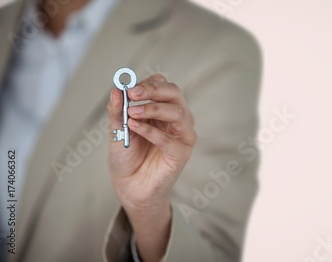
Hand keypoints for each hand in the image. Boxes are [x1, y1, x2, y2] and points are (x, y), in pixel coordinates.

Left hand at [107, 74, 195, 260]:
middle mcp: (177, 119)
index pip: (163, 86)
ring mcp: (182, 136)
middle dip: (153, 90)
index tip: (129, 88)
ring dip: (153, 109)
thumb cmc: (127, 156)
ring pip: (177, 112)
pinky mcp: (181, 154)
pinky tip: (135, 128)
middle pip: (174, 93)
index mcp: (163, 109)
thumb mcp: (118, 129)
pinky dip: (152, 131)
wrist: (130, 186)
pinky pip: (170, 139)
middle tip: (132, 93)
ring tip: (131, 114)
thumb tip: (115, 90)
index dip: (147, 83)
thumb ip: (117, 111)